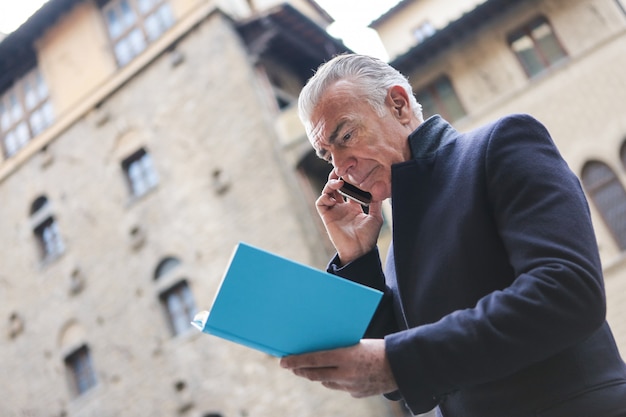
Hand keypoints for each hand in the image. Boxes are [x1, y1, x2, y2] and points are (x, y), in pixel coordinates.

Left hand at [280, 339, 397, 397]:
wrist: (403, 366)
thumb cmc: (380, 348)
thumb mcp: (358, 343)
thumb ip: (340, 350)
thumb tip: (321, 352)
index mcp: (345, 356)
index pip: (313, 360)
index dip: (296, 361)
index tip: (283, 361)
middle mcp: (346, 374)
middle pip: (316, 375)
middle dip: (301, 371)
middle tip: (291, 367)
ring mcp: (351, 387)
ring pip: (327, 382)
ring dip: (317, 376)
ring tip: (309, 371)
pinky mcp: (358, 394)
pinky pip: (341, 387)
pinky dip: (336, 381)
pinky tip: (335, 375)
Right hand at [316, 174, 383, 263]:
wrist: (360, 251)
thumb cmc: (368, 237)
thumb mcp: (376, 217)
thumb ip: (376, 203)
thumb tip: (379, 189)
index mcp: (353, 207)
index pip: (348, 188)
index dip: (349, 180)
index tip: (353, 172)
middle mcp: (342, 208)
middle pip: (336, 187)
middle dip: (337, 177)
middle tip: (341, 170)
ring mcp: (334, 212)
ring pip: (327, 192)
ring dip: (330, 184)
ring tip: (338, 182)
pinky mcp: (327, 217)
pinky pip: (321, 203)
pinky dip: (324, 197)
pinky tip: (333, 197)